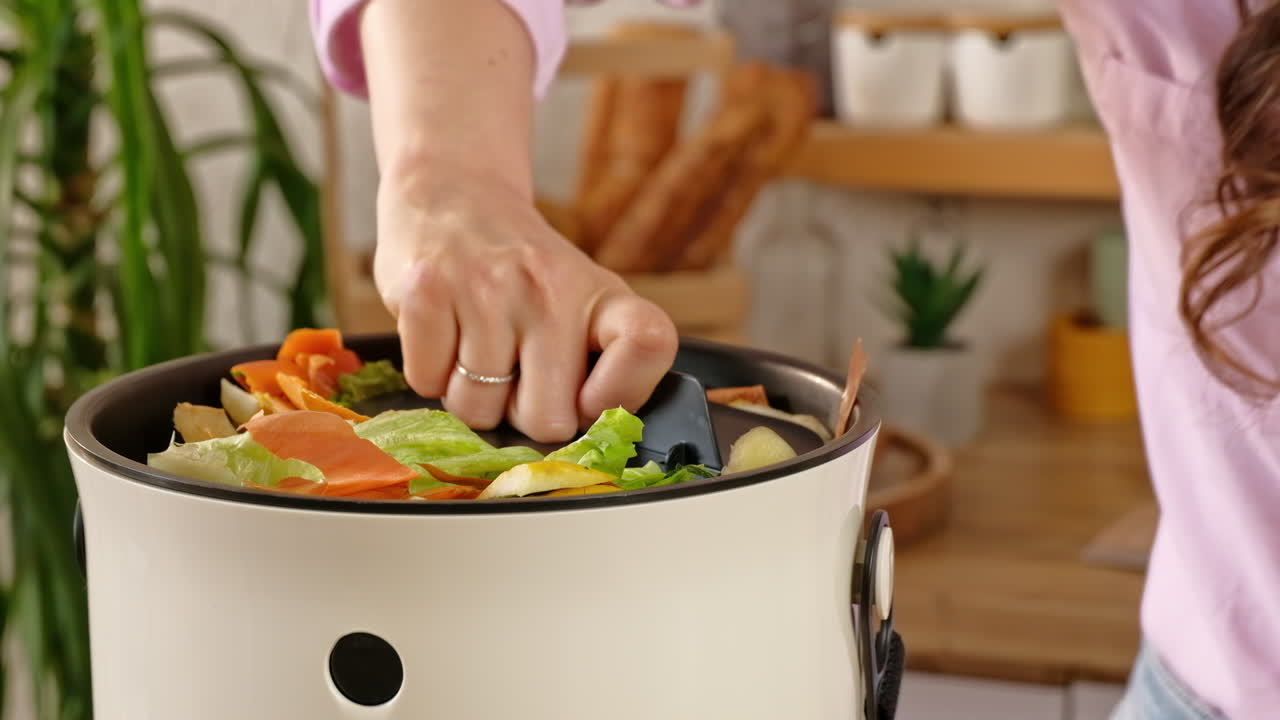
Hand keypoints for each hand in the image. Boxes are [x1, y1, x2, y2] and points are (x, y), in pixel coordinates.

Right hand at [374, 158, 677, 442]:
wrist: (455, 195)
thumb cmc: (525, 272)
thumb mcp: (583, 302)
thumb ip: (598, 366)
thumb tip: (582, 448)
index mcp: (602, 296)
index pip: (649, 343)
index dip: (619, 395)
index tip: (588, 400)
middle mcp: (551, 289)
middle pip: (545, 419)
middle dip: (521, 414)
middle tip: (514, 374)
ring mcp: (486, 288)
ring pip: (476, 409)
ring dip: (469, 397)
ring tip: (476, 349)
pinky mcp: (425, 290)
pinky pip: (426, 384)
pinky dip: (430, 374)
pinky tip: (444, 334)